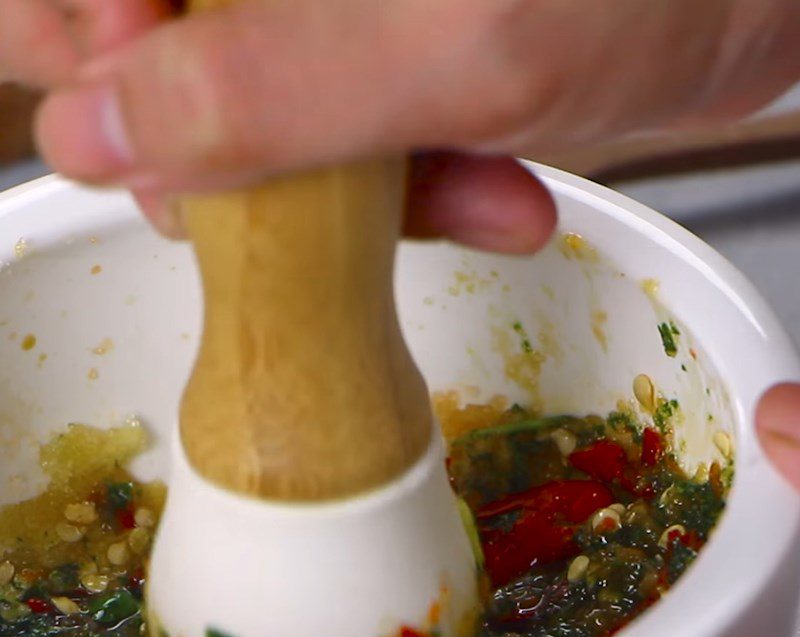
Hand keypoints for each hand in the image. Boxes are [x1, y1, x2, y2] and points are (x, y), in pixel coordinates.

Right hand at [3, 1, 799, 246]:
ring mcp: (334, 5)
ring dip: (354, 196)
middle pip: (168, 58)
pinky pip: (351, 141)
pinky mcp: (389, 53)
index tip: (164, 154)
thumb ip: (265, 91)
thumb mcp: (450, 44)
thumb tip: (102, 136)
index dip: (96, 65)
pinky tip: (493, 199)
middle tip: (302, 214)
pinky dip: (418, 193)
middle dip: (243, 161)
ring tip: (463, 201)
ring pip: (266, 118)